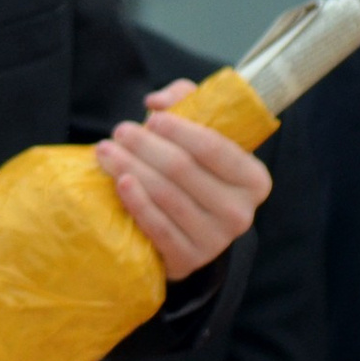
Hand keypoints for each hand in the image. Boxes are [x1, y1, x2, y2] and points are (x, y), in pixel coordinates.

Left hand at [95, 80, 269, 279]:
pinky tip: (119, 182)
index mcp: (253, 179)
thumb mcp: (197, 131)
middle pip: (182, 169)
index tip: (152, 118)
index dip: (180, 130)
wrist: (185, 225)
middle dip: (144, 145)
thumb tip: (157, 102)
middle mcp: (240, 212)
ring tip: (105, 151)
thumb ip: (184, 101)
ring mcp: (216, 240)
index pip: (215, 148)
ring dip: (129, 167)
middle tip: (119, 131)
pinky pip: (157, 227)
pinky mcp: (188, 259)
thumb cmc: (191, 167)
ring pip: (165, 195)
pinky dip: (135, 202)